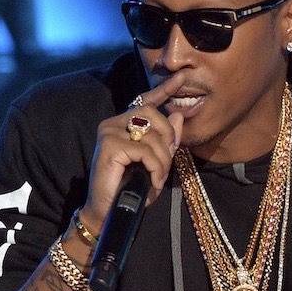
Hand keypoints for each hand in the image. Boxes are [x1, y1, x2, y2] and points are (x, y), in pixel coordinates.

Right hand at [80, 72, 185, 234]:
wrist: (109, 212)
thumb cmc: (131, 189)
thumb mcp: (155, 163)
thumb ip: (165, 140)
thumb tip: (178, 114)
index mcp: (123, 124)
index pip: (145, 100)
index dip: (164, 89)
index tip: (182, 78)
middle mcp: (113, 123)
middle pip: (153, 113)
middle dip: (167, 139)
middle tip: (165, 164)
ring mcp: (109, 132)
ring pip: (151, 133)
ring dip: (162, 159)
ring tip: (157, 178)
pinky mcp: (109, 145)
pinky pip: (145, 150)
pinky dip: (155, 167)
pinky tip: (153, 181)